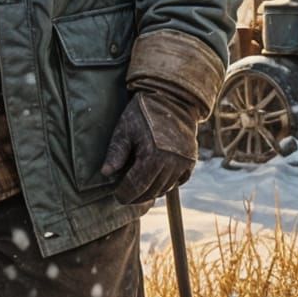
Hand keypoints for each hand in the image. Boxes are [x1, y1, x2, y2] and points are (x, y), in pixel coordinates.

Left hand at [99, 88, 201, 204]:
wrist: (172, 100)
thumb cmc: (143, 114)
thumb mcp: (124, 130)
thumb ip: (116, 152)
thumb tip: (106, 173)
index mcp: (153, 156)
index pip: (136, 186)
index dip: (125, 194)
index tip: (117, 196)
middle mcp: (171, 162)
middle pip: (151, 191)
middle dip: (137, 197)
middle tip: (125, 196)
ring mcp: (183, 163)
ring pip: (165, 188)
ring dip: (151, 192)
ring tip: (139, 189)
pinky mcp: (191, 160)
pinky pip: (179, 181)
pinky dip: (167, 184)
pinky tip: (155, 181)